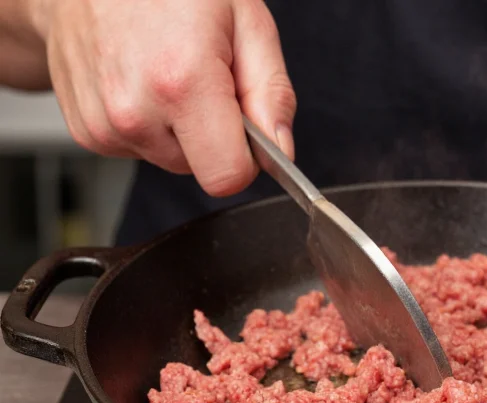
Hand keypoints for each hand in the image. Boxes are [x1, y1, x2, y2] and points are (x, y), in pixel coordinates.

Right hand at [33, 0, 296, 196]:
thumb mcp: (246, 22)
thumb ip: (272, 94)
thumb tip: (281, 151)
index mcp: (181, 84)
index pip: (228, 177)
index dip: (248, 156)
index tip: (246, 124)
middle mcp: (134, 111)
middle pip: (201, 170)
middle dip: (214, 134)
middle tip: (202, 77)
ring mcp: (103, 124)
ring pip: (170, 160)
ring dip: (179, 128)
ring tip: (167, 71)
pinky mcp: (86, 131)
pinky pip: (139, 148)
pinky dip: (149, 123)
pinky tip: (142, 80)